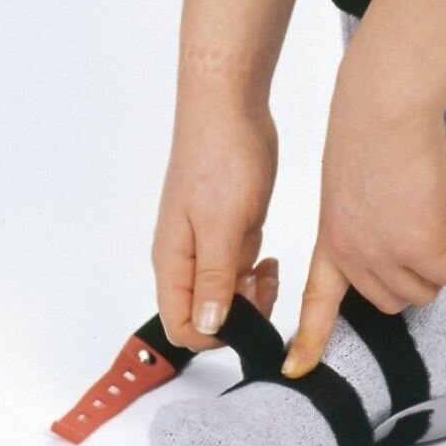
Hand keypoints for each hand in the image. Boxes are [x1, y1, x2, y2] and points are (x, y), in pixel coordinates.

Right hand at [152, 98, 280, 351]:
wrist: (230, 109)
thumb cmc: (219, 158)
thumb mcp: (221, 224)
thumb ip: (214, 277)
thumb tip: (207, 327)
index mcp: (174, 261)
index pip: (181, 326)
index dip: (214, 336)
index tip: (249, 320)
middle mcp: (186, 258)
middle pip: (205, 315)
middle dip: (239, 316)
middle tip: (266, 289)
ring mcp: (207, 243)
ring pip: (226, 294)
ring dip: (252, 294)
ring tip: (271, 271)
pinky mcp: (229, 228)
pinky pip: (238, 269)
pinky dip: (256, 274)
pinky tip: (271, 258)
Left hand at [282, 53, 445, 376]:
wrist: (384, 106)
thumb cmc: (372, 130)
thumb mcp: (354, 189)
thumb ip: (368, 224)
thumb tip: (402, 243)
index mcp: (329, 239)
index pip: (315, 302)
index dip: (309, 340)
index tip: (296, 369)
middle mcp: (350, 254)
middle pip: (396, 299)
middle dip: (420, 270)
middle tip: (422, 221)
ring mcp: (380, 254)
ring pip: (428, 287)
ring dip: (441, 255)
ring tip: (430, 207)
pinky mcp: (414, 245)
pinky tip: (441, 206)